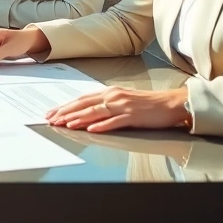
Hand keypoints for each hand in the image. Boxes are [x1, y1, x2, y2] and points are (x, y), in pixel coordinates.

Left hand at [46, 86, 190, 132]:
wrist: (171, 103)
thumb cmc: (148, 103)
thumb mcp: (123, 100)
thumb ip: (105, 104)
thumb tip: (87, 113)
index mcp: (110, 92)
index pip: (82, 99)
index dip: (66, 106)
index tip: (52, 113)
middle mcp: (114, 96)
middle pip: (85, 104)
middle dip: (66, 112)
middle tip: (51, 119)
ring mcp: (123, 106)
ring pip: (96, 112)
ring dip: (78, 118)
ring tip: (64, 124)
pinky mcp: (133, 116)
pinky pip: (115, 121)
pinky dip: (102, 125)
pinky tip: (91, 129)